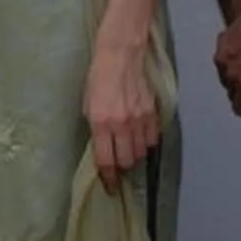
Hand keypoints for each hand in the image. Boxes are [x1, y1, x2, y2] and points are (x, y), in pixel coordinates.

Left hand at [83, 38, 159, 184]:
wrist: (121, 54)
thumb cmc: (98, 77)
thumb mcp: (87, 104)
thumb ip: (95, 127)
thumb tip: (102, 146)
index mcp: (101, 123)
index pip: (107, 161)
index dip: (109, 177)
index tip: (110, 186)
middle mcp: (122, 125)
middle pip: (127, 161)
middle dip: (122, 167)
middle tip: (119, 165)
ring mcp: (140, 120)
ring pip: (141, 152)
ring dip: (135, 155)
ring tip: (129, 150)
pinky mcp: (153, 113)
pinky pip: (153, 138)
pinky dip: (147, 142)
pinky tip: (141, 136)